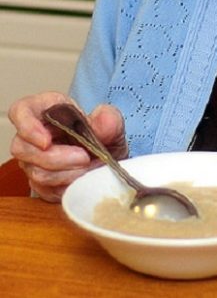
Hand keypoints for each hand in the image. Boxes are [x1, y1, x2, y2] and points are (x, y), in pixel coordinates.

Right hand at [8, 92, 126, 201]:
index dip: (27, 126)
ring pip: (37, 172)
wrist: (109, 159)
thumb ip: (109, 119)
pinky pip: (47, 190)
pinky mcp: (41, 183)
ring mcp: (33, 160)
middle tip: (84, 157)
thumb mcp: (112, 121)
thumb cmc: (102, 134)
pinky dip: (68, 186)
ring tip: (91, 167)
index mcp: (46, 108)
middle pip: (25, 149)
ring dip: (66, 174)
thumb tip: (101, 125)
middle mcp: (33, 135)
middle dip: (56, 158)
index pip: (21, 111)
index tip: (46, 141)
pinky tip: (84, 179)